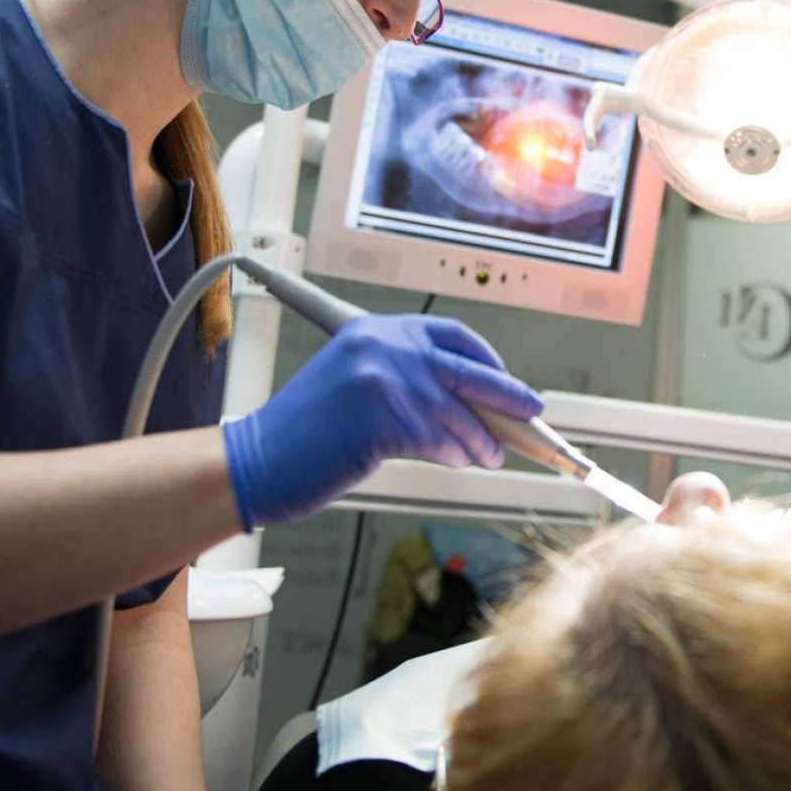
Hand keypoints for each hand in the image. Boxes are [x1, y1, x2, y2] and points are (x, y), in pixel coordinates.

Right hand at [222, 315, 541, 528]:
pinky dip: (458, 453)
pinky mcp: (386, 418)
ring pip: (458, 412)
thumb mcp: (355, 385)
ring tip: (492, 453)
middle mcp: (382, 345)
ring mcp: (385, 380)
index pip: (448, 333)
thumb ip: (406, 382)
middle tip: (531, 410)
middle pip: (467, 369)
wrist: (258, 459)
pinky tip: (461, 461)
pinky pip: (442, 439)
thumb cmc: (306, 433)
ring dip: (482, 438)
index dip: (485, 356)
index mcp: (374, 329)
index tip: (504, 375)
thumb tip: (472, 404)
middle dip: (507, 393)